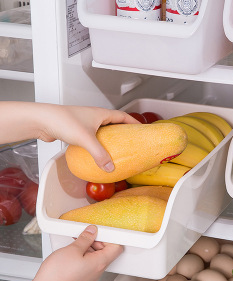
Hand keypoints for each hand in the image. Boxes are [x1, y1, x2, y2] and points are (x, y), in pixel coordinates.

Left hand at [0, 102, 138, 171]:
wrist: (42, 120)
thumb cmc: (63, 121)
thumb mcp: (86, 139)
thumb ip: (99, 154)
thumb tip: (109, 167)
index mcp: (101, 113)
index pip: (122, 115)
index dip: (133, 121)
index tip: (140, 128)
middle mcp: (94, 116)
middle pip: (113, 123)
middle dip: (122, 131)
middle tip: (129, 141)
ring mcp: (84, 122)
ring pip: (101, 130)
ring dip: (108, 138)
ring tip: (115, 149)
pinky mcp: (75, 130)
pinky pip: (91, 137)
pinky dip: (96, 144)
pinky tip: (95, 153)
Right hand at [32, 225, 122, 280]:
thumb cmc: (57, 274)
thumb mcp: (73, 249)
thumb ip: (86, 238)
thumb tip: (93, 231)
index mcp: (100, 263)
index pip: (116, 248)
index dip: (110, 237)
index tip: (101, 232)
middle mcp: (97, 271)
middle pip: (106, 252)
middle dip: (97, 241)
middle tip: (86, 235)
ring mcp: (90, 275)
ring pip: (96, 257)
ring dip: (88, 247)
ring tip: (76, 242)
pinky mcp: (82, 278)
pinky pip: (88, 263)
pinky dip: (83, 254)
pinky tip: (72, 250)